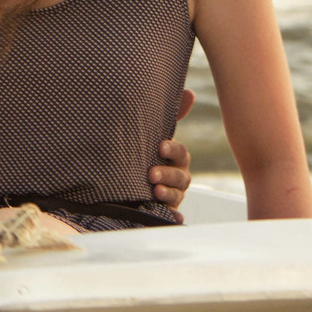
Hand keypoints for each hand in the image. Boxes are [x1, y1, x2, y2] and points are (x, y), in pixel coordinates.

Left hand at [150, 88, 197, 219]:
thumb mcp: (148, 135)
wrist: (122, 182)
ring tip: (155, 191)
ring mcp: (172, 196)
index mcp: (175, 158)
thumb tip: (190, 93)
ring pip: (177, 196)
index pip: (180, 153)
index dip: (173, 149)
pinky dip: (173, 217)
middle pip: (181, 177)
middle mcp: (177, 177)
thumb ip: (169, 116)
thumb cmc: (142, 153)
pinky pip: (171, 217)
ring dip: (168, 194)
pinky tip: (172, 218)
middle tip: (152, 174)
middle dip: (168, 174)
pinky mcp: (163, 212)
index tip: (160, 146)